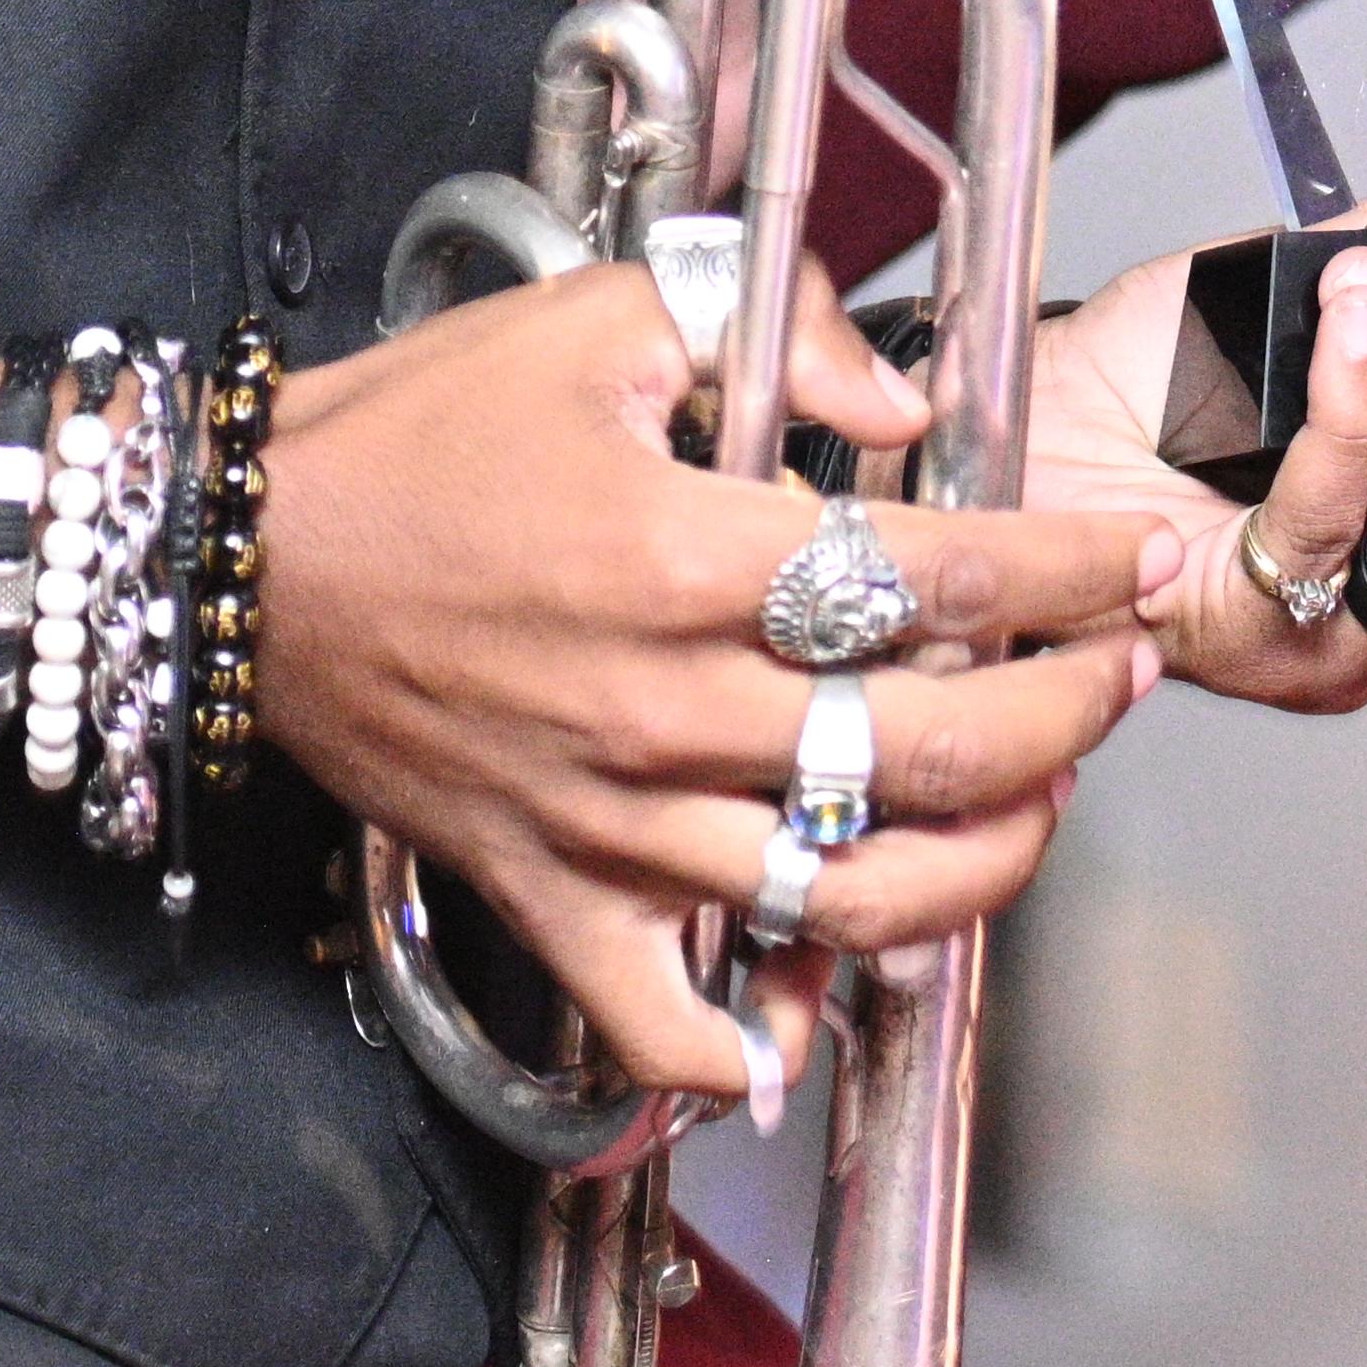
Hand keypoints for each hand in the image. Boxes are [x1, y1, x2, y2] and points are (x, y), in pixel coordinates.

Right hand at [255, 251, 1167, 1117]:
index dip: (1061, 575)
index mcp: (682, 557)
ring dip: (976, 872)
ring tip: (1033, 812)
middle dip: (1064, 717)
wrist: (239, 559)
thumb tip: (898, 407)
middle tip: (1118, 680)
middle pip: (927, 751)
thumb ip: (770, 329)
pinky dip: (743, 1048)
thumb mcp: (597, 318)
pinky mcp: (544, 893)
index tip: (1127, 567)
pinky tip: (811, 1028)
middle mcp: (660, 708)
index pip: (933, 578)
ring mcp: (606, 821)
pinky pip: (659, 1022)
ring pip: (844, 897)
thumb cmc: (417, 433)